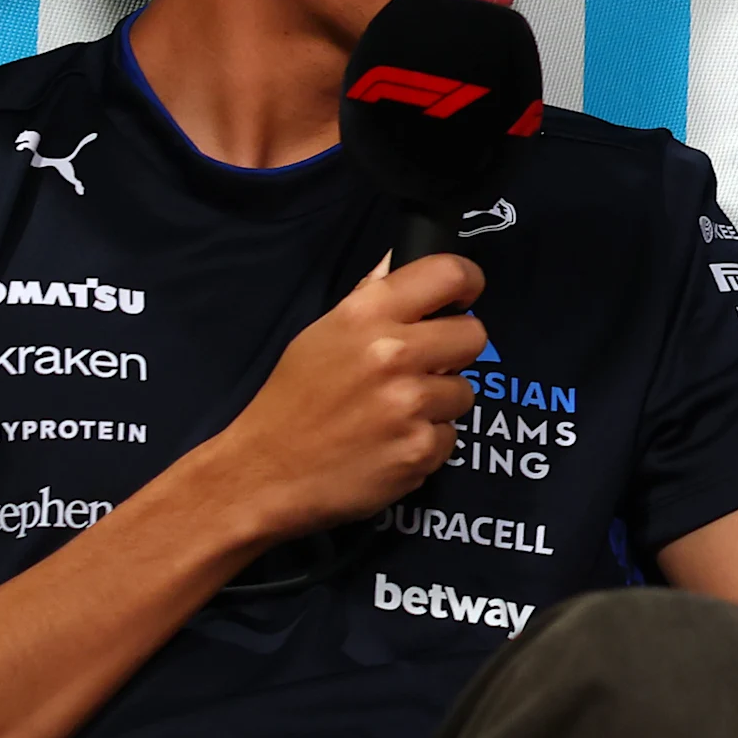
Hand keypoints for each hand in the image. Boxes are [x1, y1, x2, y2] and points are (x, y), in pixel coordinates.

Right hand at [203, 254, 487, 541]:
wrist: (263, 473)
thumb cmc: (291, 400)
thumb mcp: (321, 335)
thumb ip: (369, 302)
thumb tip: (398, 265)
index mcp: (365, 315)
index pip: (449, 274)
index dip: (467, 283)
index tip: (463, 298)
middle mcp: (393, 353)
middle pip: (475, 336)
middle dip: (456, 352)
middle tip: (426, 367)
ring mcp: (410, 404)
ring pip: (464, 392)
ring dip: (439, 404)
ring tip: (394, 414)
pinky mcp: (420, 449)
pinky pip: (449, 437)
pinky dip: (426, 443)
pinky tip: (389, 446)